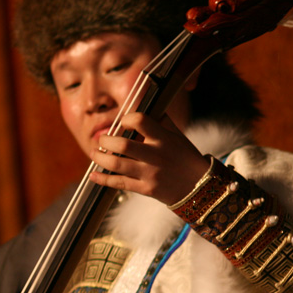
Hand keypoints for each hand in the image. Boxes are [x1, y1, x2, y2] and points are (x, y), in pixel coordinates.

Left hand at [88, 112, 210, 205]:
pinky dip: (103, 179)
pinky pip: (119, 183)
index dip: (126, 118)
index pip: (140, 121)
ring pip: (117, 164)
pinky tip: (93, 175)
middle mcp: (156, 155)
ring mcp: (150, 173)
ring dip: (99, 158)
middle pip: (123, 144)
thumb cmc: (186, 158)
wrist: (200, 186)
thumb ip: (161, 121)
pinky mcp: (145, 189)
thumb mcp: (177, 136)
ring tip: (93, 153)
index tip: (123, 122)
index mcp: (164, 138)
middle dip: (105, 141)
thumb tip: (144, 103)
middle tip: (101, 140)